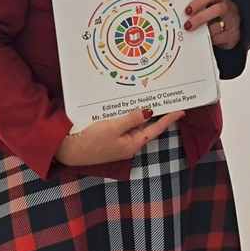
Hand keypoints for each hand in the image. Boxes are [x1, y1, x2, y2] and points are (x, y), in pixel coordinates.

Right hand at [55, 108, 184, 166]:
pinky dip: (129, 116)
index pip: (156, 129)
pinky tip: (129, 107)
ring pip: (135, 125)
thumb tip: (149, 112)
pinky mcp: (111, 138)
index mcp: (133, 144)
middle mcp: (129, 144)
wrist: (68, 151)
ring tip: (151, 100)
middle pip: (147, 127)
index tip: (181, 111)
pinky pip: (125, 125)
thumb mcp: (112, 128)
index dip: (169, 119)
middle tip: (167, 100)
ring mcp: (120, 142)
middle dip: (156, 114)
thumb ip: (131, 119)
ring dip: (142, 113)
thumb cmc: (90, 142)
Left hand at [184, 0, 240, 49]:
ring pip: (219, 26)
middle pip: (218, 9)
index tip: (187, 11)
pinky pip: (221, 38)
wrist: (228, 28)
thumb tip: (178, 13)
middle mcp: (228, 6)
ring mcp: (233, 20)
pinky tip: (205, 40)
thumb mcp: (205, 7)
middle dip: (201, 18)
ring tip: (195, 35)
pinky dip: (211, 39)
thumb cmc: (212, 15)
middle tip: (188, 26)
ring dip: (205, 31)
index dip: (198, 2)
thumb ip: (196, 8)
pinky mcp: (235, 34)